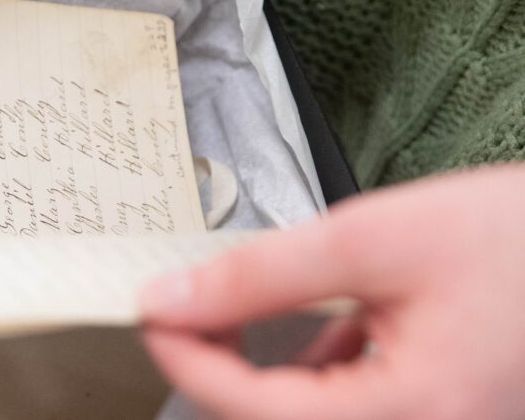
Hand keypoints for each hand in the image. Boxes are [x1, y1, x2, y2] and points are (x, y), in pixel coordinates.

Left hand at [140, 165, 524, 419]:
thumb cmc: (511, 237)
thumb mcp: (371, 240)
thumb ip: (264, 275)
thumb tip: (176, 297)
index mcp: (413, 411)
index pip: (257, 410)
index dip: (188, 361)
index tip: (151, 314)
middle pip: (278, 419)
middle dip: (219, 366)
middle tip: (185, 307)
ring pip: (310, 413)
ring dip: (260, 369)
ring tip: (234, 313)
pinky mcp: (435, 409)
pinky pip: (354, 405)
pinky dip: (317, 366)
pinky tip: (320, 324)